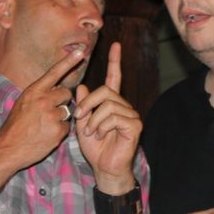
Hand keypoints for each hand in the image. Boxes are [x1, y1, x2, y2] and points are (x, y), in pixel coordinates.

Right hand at [0, 49, 84, 168]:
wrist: (8, 149)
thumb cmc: (15, 126)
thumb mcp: (23, 103)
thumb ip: (39, 94)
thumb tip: (57, 88)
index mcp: (33, 91)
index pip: (54, 72)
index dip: (68, 61)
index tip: (80, 52)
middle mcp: (43, 100)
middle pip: (66, 94)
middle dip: (62, 101)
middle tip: (48, 112)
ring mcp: (51, 115)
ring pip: (68, 111)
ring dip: (60, 118)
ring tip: (44, 126)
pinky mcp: (58, 131)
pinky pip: (67, 127)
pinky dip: (60, 131)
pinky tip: (47, 135)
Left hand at [72, 42, 141, 192]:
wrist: (104, 168)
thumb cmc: (95, 148)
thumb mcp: (82, 124)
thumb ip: (83, 106)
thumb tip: (82, 86)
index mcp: (111, 103)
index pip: (115, 77)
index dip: (115, 61)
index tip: (116, 45)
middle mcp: (124, 106)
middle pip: (105, 90)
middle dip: (87, 103)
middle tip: (79, 117)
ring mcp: (131, 115)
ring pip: (107, 104)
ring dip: (93, 119)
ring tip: (91, 132)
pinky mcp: (134, 125)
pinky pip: (114, 116)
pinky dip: (102, 126)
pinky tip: (101, 136)